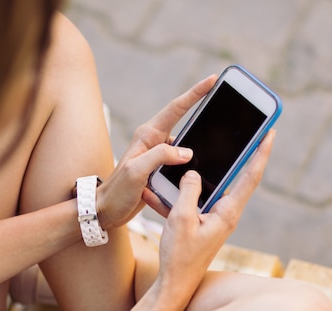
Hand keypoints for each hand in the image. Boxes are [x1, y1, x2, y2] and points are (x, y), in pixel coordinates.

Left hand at [96, 75, 216, 228]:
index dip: (195, 94)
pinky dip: (194, 163)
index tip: (212, 80)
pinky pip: (182, 160)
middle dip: (203, 112)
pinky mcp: (161, 168)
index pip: (176, 109)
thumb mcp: (136, 171)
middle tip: (225, 104)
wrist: (106, 210)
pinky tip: (203, 170)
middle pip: (184, 121)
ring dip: (200, 144)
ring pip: (186, 144)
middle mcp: (154, 141)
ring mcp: (158, 154)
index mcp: (148, 135)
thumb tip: (187, 151)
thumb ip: (160, 156)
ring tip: (218, 143)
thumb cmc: (117, 192)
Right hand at [155, 129, 274, 304]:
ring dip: (202, 175)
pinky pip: (195, 200)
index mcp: (228, 212)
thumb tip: (194, 172)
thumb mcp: (181, 218)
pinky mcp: (203, 222)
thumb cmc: (179, 256)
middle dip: (239, 154)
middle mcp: (226, 214)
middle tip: (247, 130)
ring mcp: (215, 218)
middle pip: (236, 177)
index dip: (260, 152)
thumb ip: (188, 191)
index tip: (270, 132)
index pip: (250, 176)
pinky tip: (161, 189)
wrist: (174, 284)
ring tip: (194, 158)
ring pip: (211, 187)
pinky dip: (182, 193)